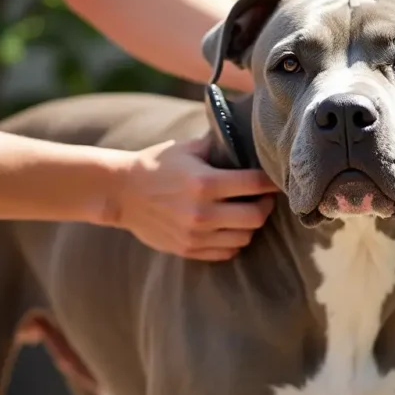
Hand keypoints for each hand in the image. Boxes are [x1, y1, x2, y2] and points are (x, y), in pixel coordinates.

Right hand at [114, 135, 278, 260]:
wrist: (119, 192)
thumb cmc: (156, 165)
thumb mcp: (187, 148)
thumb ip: (219, 146)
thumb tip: (249, 141)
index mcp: (205, 183)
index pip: (255, 184)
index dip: (270, 182)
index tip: (275, 179)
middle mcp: (203, 212)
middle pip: (256, 217)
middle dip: (266, 206)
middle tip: (264, 198)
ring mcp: (195, 234)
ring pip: (244, 237)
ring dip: (251, 226)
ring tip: (246, 213)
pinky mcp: (188, 249)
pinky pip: (226, 252)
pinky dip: (234, 241)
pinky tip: (230, 229)